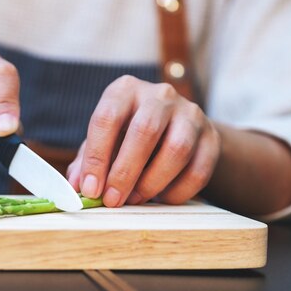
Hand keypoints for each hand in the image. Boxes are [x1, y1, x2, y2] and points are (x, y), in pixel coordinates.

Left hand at [66, 75, 221, 206]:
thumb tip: (78, 185)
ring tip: (135, 200)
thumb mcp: (104, 141)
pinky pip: (198, 169)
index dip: (97, 157)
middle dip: (126, 172)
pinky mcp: (211, 137)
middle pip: (144, 131)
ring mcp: (190, 113)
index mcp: (125, 90)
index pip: (107, 118)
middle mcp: (159, 95)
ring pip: (176, 149)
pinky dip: (178, 191)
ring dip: (152, 182)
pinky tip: (161, 199)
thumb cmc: (128, 136)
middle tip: (113, 201)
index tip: (91, 189)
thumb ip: (88, 160)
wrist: (176, 130)